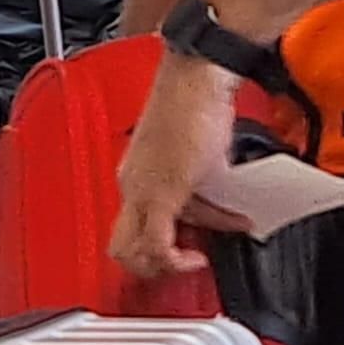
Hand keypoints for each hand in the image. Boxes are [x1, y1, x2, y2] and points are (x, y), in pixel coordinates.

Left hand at [110, 55, 251, 278]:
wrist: (198, 78)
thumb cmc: (197, 104)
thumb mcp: (201, 158)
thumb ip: (204, 190)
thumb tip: (221, 214)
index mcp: (134, 175)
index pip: (131, 229)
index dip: (157, 249)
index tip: (185, 249)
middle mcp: (130, 184)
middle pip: (122, 248)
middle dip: (153, 266)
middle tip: (182, 264)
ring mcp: (141, 189)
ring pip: (133, 250)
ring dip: (169, 262)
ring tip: (198, 255)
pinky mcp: (161, 192)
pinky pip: (155, 243)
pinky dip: (173, 261)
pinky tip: (195, 258)